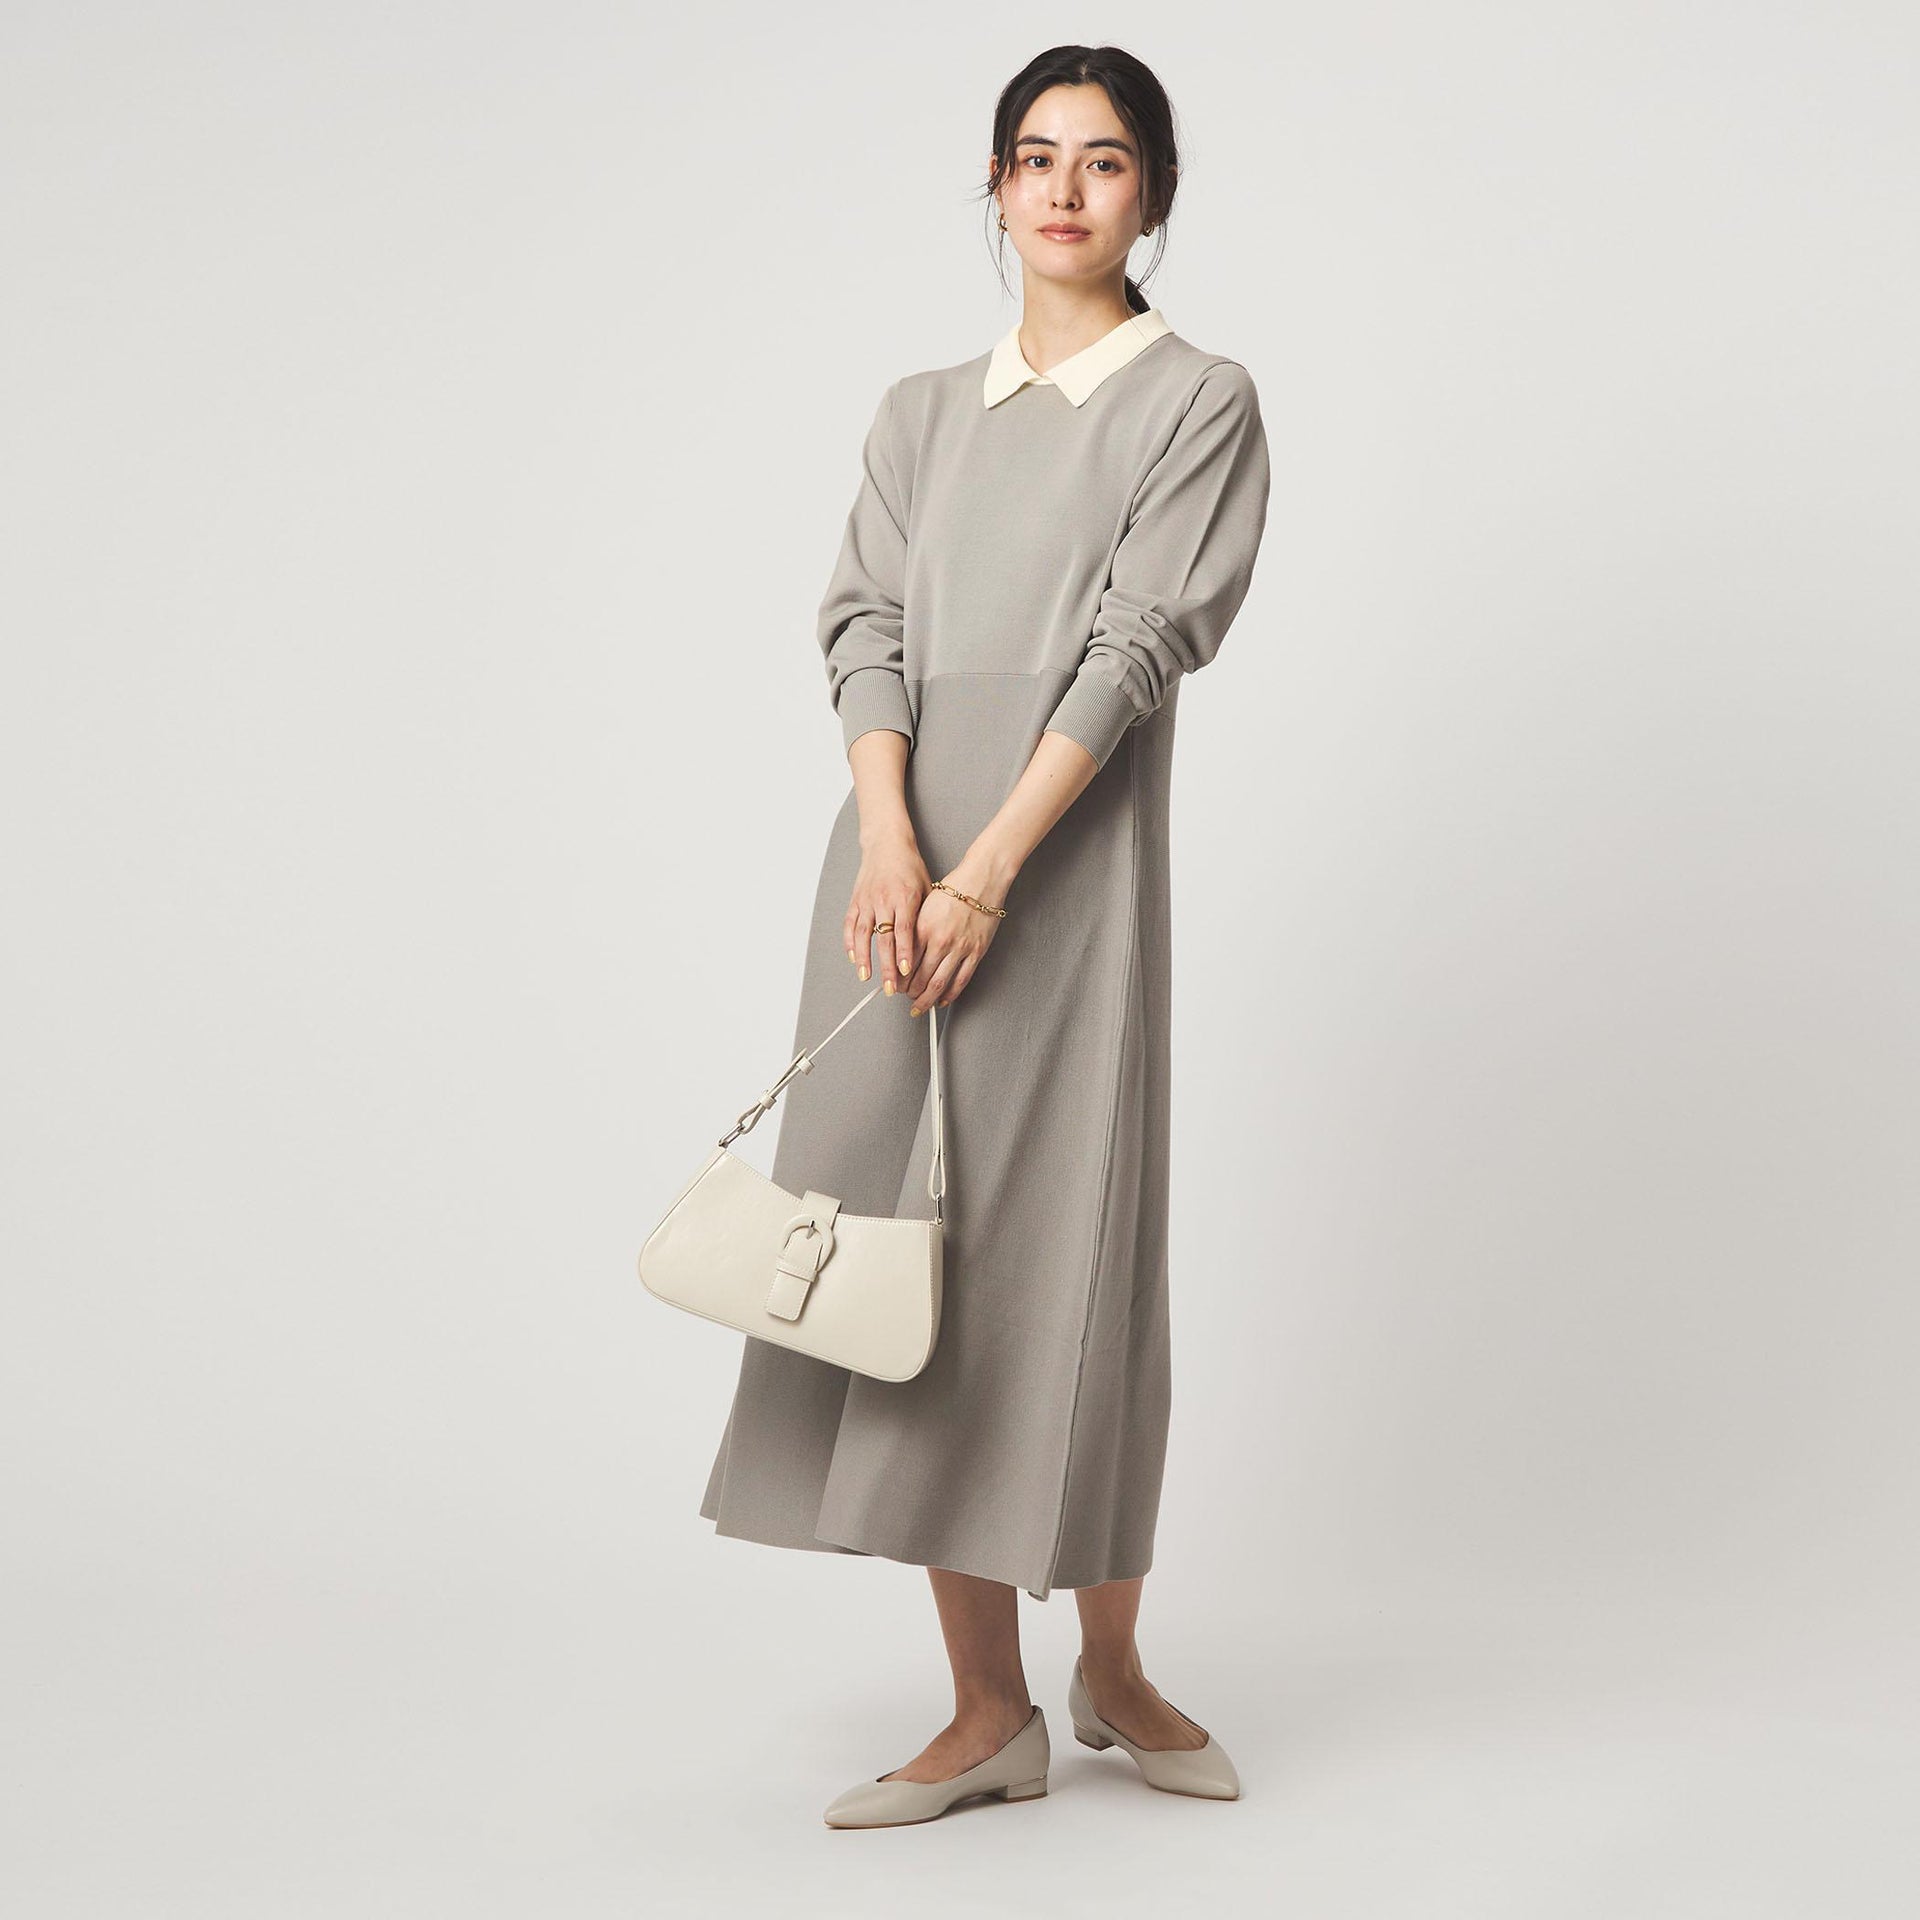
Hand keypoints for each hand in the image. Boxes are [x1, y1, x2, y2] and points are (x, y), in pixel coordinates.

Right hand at [844, 831, 930, 993]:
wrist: (887, 844)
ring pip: (863, 934)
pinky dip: (850, 942)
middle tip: (889, 987)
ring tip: (865, 977)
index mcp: (904, 898)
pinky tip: (853, 958)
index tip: (905, 972)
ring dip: (863, 958)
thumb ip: (925, 915)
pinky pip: (850, 924)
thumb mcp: (925, 887)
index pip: (904, 931)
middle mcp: (884, 900)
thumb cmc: (910, 867)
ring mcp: (867, 900)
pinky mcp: (856, 900)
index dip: (904, 953)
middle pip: (884, 939)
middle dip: (886, 966)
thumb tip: (929, 944)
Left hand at [903, 873, 1004, 1014]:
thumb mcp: (924, 907)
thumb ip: (914, 930)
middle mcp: (940, 941)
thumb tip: (904, 952)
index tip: (894, 984)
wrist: (982, 880)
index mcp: (923, 928)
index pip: (905, 963)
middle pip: (919, 978)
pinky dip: (949, 995)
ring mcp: (959, 949)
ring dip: (926, 999)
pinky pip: (961, 981)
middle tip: (904, 996)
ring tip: (919, 1005)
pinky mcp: (976, 953)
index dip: (897, 978)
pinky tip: (942, 1000)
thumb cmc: (955, 889)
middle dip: (909, 992)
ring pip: (938, 984)